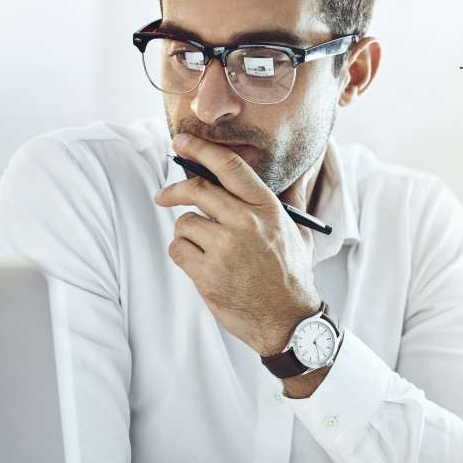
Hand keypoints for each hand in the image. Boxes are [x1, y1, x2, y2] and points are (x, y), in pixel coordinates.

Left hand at [154, 133, 320, 354]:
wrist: (287, 319)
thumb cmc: (290, 275)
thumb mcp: (298, 232)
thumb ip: (288, 201)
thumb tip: (290, 172)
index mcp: (267, 208)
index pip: (229, 167)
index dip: (200, 150)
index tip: (181, 143)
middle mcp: (245, 223)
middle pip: (196, 189)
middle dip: (174, 189)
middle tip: (164, 195)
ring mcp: (225, 249)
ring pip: (185, 223)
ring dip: (188, 233)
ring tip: (206, 249)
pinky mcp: (208, 274)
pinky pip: (178, 249)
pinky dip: (184, 254)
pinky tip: (202, 264)